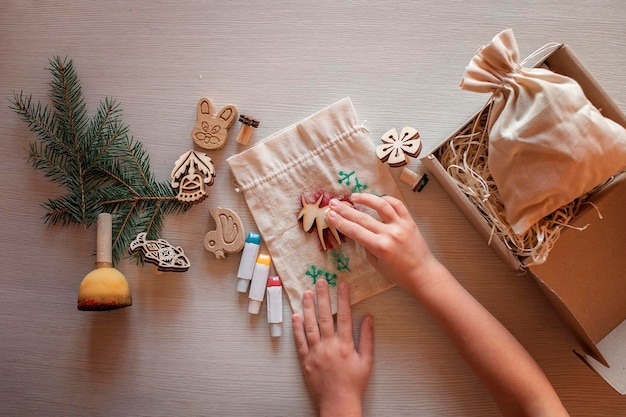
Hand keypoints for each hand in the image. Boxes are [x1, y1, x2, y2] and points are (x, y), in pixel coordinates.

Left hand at [292, 279, 373, 416]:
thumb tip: (369, 318)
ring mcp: (315, 353)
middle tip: (320, 281)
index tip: (342, 284)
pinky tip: (295, 315)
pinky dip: (297, 328)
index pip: (345, 316)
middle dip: (323, 297)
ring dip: (307, 308)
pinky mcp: (305, 360)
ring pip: (310, 326)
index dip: (343, 299)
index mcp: (345, 345)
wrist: (338, 403)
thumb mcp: (367, 361)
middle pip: (325, 317)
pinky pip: (300, 341)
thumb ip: (367, 338)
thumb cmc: (354, 383)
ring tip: (306, 293)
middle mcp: (329, 346)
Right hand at [326, 193, 438, 292]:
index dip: (340, 222)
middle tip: (333, 203)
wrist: (422, 273)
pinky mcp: (410, 221)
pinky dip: (386, 199)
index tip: (329, 214)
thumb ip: (366, 246)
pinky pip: (397, 205)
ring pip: (381, 205)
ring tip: (353, 197)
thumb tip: (359, 231)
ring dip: (365, 198)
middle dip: (345, 210)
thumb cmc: (397, 273)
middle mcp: (390, 233)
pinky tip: (376, 199)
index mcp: (380, 247)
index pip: (355, 231)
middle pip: (363, 217)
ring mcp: (401, 225)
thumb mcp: (376, 263)